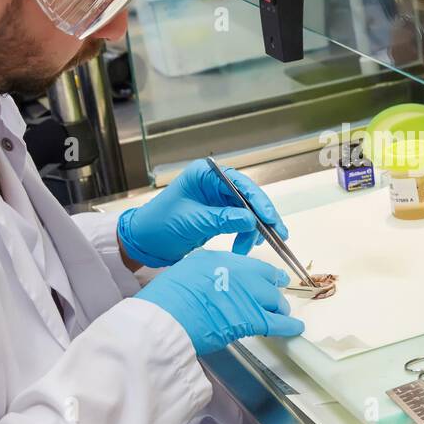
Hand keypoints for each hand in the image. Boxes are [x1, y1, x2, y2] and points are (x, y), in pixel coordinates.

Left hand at [117, 159, 288, 267]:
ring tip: (249, 248)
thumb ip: (222, 219)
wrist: (144, 242)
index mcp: (205, 175)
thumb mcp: (193, 222)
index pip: (239, 183)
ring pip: (247, 212)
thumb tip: (251, 220)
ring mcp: (217, 199)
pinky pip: (240, 223)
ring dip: (252, 231)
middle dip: (263, 217)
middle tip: (279, 234)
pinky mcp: (219, 215)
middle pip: (248, 197)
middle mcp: (214, 184)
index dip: (257, 200)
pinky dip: (244, 236)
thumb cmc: (160, 225)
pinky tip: (243, 248)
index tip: (269, 217)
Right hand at [137, 250, 303, 354]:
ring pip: (276, 301)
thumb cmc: (169, 296)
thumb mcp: (188, 269)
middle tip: (276, 297)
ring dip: (279, 308)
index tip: (268, 278)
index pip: (253, 265)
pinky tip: (296, 329)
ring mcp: (250, 296)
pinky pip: (280, 323)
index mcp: (224, 259)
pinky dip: (290, 327)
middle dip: (273, 290)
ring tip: (280, 314)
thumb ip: (208, 269)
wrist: (168, 317)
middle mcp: (242, 273)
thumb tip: (216, 276)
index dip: (262, 275)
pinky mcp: (253, 320)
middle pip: (269, 281)